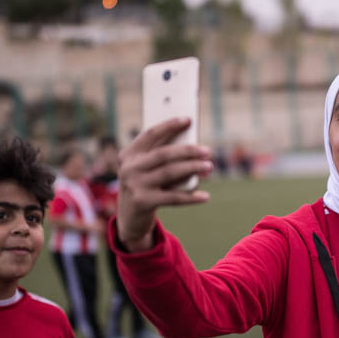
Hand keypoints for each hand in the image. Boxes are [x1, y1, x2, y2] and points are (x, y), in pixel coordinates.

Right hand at [117, 118, 211, 250]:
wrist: (129, 218)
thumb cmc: (145, 186)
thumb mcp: (146, 169)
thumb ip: (163, 157)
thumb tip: (194, 150)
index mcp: (129, 154)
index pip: (150, 134)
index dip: (169, 125)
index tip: (188, 119)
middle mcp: (129, 168)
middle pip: (163, 154)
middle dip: (188, 150)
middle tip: (207, 150)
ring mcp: (135, 185)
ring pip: (170, 173)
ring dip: (192, 168)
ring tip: (209, 166)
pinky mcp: (143, 202)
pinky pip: (173, 197)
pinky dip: (191, 197)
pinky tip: (205, 196)